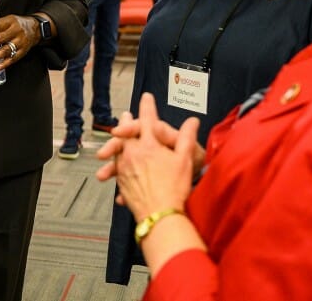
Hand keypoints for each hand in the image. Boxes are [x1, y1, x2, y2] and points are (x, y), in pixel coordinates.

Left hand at [0, 14, 39, 71]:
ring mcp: (21, 41)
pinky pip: (13, 58)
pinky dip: (4, 64)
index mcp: (10, 21)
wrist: (35, 28)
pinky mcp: (24, 51)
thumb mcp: (7, 20)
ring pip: (6, 50)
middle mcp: (16, 30)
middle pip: (0, 38)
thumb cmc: (16, 24)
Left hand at [96, 94, 197, 221]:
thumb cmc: (174, 188)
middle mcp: (133, 153)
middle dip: (128, 122)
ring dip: (120, 140)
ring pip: (119, 149)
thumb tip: (193, 121)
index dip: (148, 106)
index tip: (146, 97)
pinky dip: (119, 163)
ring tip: (118, 137)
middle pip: (128, 132)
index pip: (149, 120)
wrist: (159, 215)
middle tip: (126, 115)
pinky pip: (119, 169)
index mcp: (149, 145)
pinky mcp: (122, 182)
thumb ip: (187, 138)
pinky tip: (120, 165)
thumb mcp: (185, 161)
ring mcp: (125, 167)